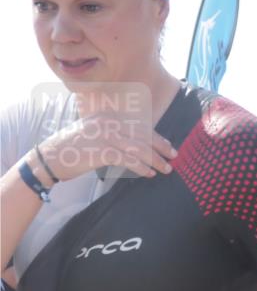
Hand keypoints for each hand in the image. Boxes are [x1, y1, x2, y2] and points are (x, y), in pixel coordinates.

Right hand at [40, 112, 176, 182]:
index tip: (169, 147)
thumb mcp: (94, 131)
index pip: (139, 126)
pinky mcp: (102, 151)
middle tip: (174, 157)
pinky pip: (128, 160)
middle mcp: (108, 123)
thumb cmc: (73, 148)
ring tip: (165, 169)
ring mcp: (105, 136)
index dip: (157, 137)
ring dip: (155, 160)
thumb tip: (138, 142)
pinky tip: (149, 173)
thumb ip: (113, 132)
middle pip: (142, 136)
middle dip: (161, 148)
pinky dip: (141, 167)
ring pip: (139, 149)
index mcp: (108, 117)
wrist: (49, 158)